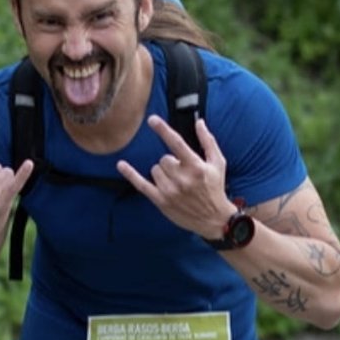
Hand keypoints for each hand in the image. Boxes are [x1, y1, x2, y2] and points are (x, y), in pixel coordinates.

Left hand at [117, 115, 237, 238]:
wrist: (214, 219)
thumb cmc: (215, 189)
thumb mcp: (218, 163)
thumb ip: (208, 141)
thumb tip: (199, 122)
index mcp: (195, 167)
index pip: (176, 143)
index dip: (163, 130)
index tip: (151, 119)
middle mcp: (182, 178)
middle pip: (164, 159)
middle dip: (171, 163)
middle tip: (182, 173)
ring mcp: (170, 191)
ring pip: (155, 169)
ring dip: (163, 173)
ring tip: (176, 183)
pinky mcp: (161, 201)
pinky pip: (141, 184)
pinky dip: (130, 174)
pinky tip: (121, 165)